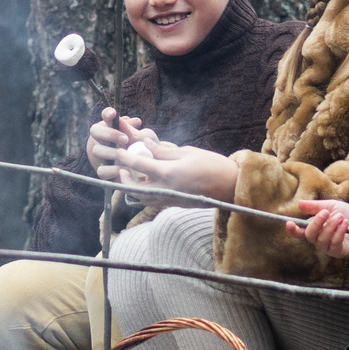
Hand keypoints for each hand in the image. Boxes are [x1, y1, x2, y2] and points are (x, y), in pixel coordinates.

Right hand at [86, 110, 145, 181]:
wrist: (145, 172)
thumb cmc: (144, 150)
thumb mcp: (145, 140)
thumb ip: (139, 131)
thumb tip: (135, 122)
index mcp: (113, 127)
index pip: (106, 115)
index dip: (108, 113)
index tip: (113, 113)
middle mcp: (103, 139)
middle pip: (95, 130)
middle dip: (110, 134)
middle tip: (125, 139)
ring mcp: (101, 155)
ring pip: (97, 150)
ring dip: (113, 153)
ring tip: (127, 156)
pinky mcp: (103, 171)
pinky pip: (102, 170)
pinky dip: (114, 170)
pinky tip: (126, 169)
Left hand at [115, 137, 238, 201]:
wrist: (230, 186)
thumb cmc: (212, 165)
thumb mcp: (187, 152)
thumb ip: (164, 151)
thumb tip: (146, 145)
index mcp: (168, 173)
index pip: (138, 165)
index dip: (125, 157)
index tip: (118, 151)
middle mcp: (165, 189)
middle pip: (134, 188)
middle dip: (124, 178)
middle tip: (123, 167)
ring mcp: (169, 199)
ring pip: (141, 198)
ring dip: (133, 188)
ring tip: (133, 175)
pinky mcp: (174, 204)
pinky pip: (152, 201)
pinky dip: (145, 193)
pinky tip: (148, 182)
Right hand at [287, 197, 348, 258]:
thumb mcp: (332, 206)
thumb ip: (315, 206)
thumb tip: (299, 204)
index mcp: (316, 228)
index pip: (300, 231)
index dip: (293, 229)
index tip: (289, 223)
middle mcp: (319, 239)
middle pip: (309, 235)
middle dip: (316, 223)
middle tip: (326, 212)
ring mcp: (328, 247)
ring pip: (322, 239)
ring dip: (331, 226)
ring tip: (341, 217)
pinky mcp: (338, 252)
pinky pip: (334, 244)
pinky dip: (339, 233)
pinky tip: (345, 224)